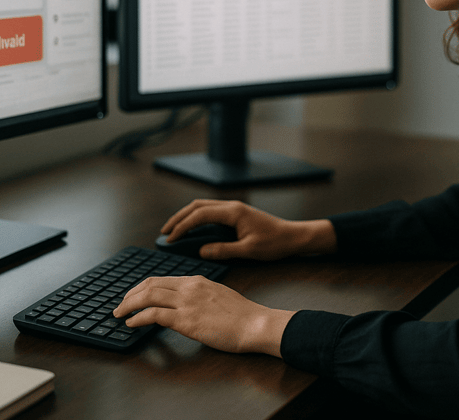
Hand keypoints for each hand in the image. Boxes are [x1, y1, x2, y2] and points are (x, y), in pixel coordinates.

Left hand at [113, 275, 294, 356]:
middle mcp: (189, 287)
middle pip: (150, 284)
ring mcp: (187, 302)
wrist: (255, 324)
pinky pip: (154, 314)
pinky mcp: (186, 319)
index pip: (161, 279)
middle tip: (120, 304)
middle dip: (130, 294)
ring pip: (148, 296)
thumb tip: (187, 306)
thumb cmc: (242, 316)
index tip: (133, 296)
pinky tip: (132, 324)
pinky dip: (139, 318)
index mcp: (197, 280)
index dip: (142, 287)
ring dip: (128, 305)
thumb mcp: (219, 296)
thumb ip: (200, 297)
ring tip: (119, 314)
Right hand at [162, 199, 336, 260]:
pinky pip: (211, 213)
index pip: (200, 215)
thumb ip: (224, 250)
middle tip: (164, 232)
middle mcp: (232, 206)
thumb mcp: (249, 251)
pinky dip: (197, 220)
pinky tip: (192, 231)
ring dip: (187, 217)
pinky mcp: (236, 215)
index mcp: (233, 212)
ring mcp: (234, 209)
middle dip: (179, 218)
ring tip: (173, 231)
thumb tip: (202, 251)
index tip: (170, 238)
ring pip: (203, 207)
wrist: (294, 237)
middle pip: (197, 206)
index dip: (183, 226)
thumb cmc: (275, 243)